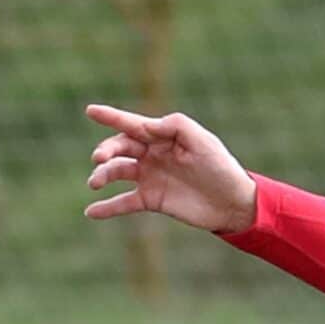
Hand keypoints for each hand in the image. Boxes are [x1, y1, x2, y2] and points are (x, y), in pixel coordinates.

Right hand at [84, 104, 256, 232]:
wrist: (234, 203)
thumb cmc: (220, 166)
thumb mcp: (201, 140)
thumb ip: (174, 126)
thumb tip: (146, 125)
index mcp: (162, 136)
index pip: (132, 125)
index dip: (111, 117)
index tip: (90, 111)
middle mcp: (151, 154)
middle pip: (120, 148)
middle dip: (107, 151)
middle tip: (98, 159)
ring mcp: (150, 177)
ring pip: (118, 172)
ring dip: (103, 175)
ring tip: (95, 182)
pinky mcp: (152, 200)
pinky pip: (125, 202)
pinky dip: (108, 208)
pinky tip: (91, 212)